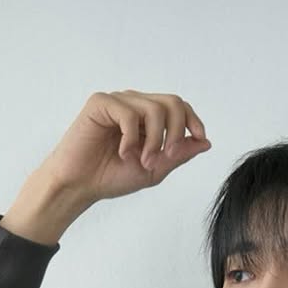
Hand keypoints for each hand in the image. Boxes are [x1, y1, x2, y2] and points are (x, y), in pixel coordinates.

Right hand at [38, 90, 211, 204]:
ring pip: (154, 109)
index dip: (193, 120)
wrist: (81, 185)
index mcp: (148, 117)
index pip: (179, 106)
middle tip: (163, 158)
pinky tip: (122, 152)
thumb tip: (205, 142)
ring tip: (142, 161)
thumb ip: (178, 155)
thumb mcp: (155, 169)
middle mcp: (135, 104)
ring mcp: (118, 101)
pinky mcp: (101, 103)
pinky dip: (131, 138)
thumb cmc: (112, 176)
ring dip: (154, 140)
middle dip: (175, 132)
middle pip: (172, 102)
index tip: (199, 139)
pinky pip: (129, 114)